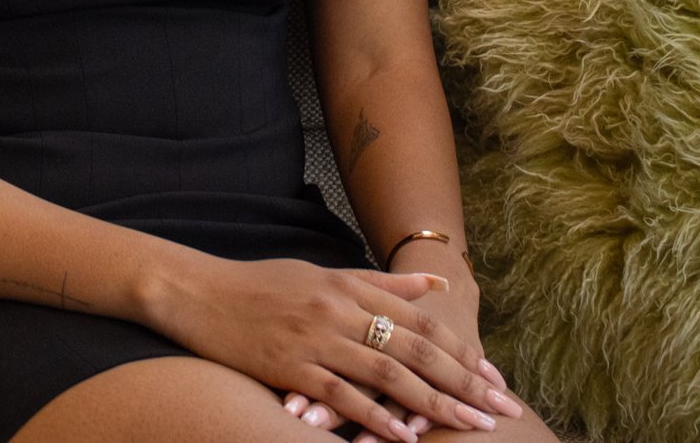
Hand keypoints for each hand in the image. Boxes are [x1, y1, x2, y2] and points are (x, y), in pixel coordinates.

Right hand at [146, 254, 520, 440]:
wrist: (197, 292)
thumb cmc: (261, 285)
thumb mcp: (323, 273)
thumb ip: (381, 284)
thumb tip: (436, 286)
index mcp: (349, 285)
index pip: (420, 320)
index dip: (460, 350)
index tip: (494, 378)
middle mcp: (339, 310)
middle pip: (415, 348)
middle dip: (464, 382)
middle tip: (502, 409)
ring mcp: (315, 339)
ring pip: (388, 374)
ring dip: (435, 404)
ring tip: (472, 427)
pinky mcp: (290, 367)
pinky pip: (342, 397)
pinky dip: (375, 419)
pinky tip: (403, 439)